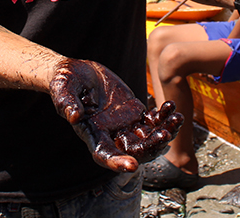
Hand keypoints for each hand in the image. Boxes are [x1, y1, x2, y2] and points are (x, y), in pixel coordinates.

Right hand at [50, 58, 182, 171]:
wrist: (76, 73)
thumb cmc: (65, 82)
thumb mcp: (62, 89)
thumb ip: (67, 103)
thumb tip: (73, 116)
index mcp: (93, 134)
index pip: (105, 155)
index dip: (117, 162)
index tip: (132, 166)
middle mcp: (111, 135)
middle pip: (135, 151)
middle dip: (152, 146)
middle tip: (165, 134)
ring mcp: (125, 125)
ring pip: (149, 137)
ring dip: (165, 131)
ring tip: (177, 118)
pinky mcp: (134, 112)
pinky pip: (153, 121)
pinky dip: (164, 117)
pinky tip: (171, 106)